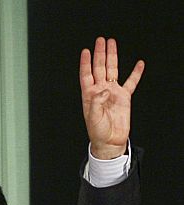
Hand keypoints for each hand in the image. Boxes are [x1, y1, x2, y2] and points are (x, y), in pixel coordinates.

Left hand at [79, 37, 143, 159]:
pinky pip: (131, 82)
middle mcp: (101, 91)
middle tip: (101, 40)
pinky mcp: (124, 97)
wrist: (110, 142)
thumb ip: (97, 102)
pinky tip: (139, 64)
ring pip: (112, 70)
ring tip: (112, 43)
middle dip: (100, 53)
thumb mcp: (93, 118)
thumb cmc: (98, 133)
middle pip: (100, 68)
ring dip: (112, 57)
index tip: (86, 51)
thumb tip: (105, 89)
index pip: (86, 75)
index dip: (86, 63)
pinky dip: (136, 73)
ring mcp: (112, 92)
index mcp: (90, 95)